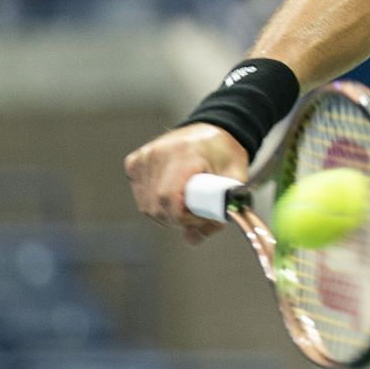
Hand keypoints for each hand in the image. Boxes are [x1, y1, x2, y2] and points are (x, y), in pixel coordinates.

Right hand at [122, 123, 250, 245]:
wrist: (212, 130)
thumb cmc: (225, 155)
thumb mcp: (235, 181)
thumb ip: (219, 213)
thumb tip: (193, 238)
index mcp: (185, 154)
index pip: (168, 199)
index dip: (185, 218)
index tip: (202, 216)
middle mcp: (158, 154)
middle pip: (157, 207)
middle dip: (179, 219)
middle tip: (200, 210)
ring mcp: (143, 158)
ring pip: (147, 207)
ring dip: (168, 213)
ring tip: (188, 200)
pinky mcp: (134, 163)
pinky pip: (141, 198)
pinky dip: (157, 203)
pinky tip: (174, 192)